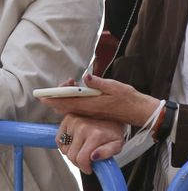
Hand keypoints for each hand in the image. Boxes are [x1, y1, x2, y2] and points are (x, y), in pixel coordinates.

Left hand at [39, 73, 159, 127]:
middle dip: (58, 96)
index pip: (66, 102)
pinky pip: (77, 108)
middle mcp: (89, 111)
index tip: (43, 94)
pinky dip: (73, 100)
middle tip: (66, 83)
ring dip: (65, 97)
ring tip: (71, 84)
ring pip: (70, 107)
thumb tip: (86, 77)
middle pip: (64, 106)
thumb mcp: (116, 87)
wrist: (141, 112)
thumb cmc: (130, 100)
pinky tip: (79, 92)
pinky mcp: (94, 113)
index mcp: (92, 104)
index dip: (53, 98)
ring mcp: (91, 113)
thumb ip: (99, 82)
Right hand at [55, 115, 126, 173]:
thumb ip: (108, 152)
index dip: (84, 167)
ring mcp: (73, 122)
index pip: (81, 158)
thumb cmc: (114, 132)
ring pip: (64, 149)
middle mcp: (82, 127)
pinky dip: (65, 145)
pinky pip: (59, 139)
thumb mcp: (117, 144)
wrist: (112, 115)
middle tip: (87, 162)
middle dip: (79, 163)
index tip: (89, 169)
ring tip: (83, 150)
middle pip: (71, 155)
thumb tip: (94, 157)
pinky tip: (76, 144)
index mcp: (95, 134)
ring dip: (72, 153)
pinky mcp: (67, 119)